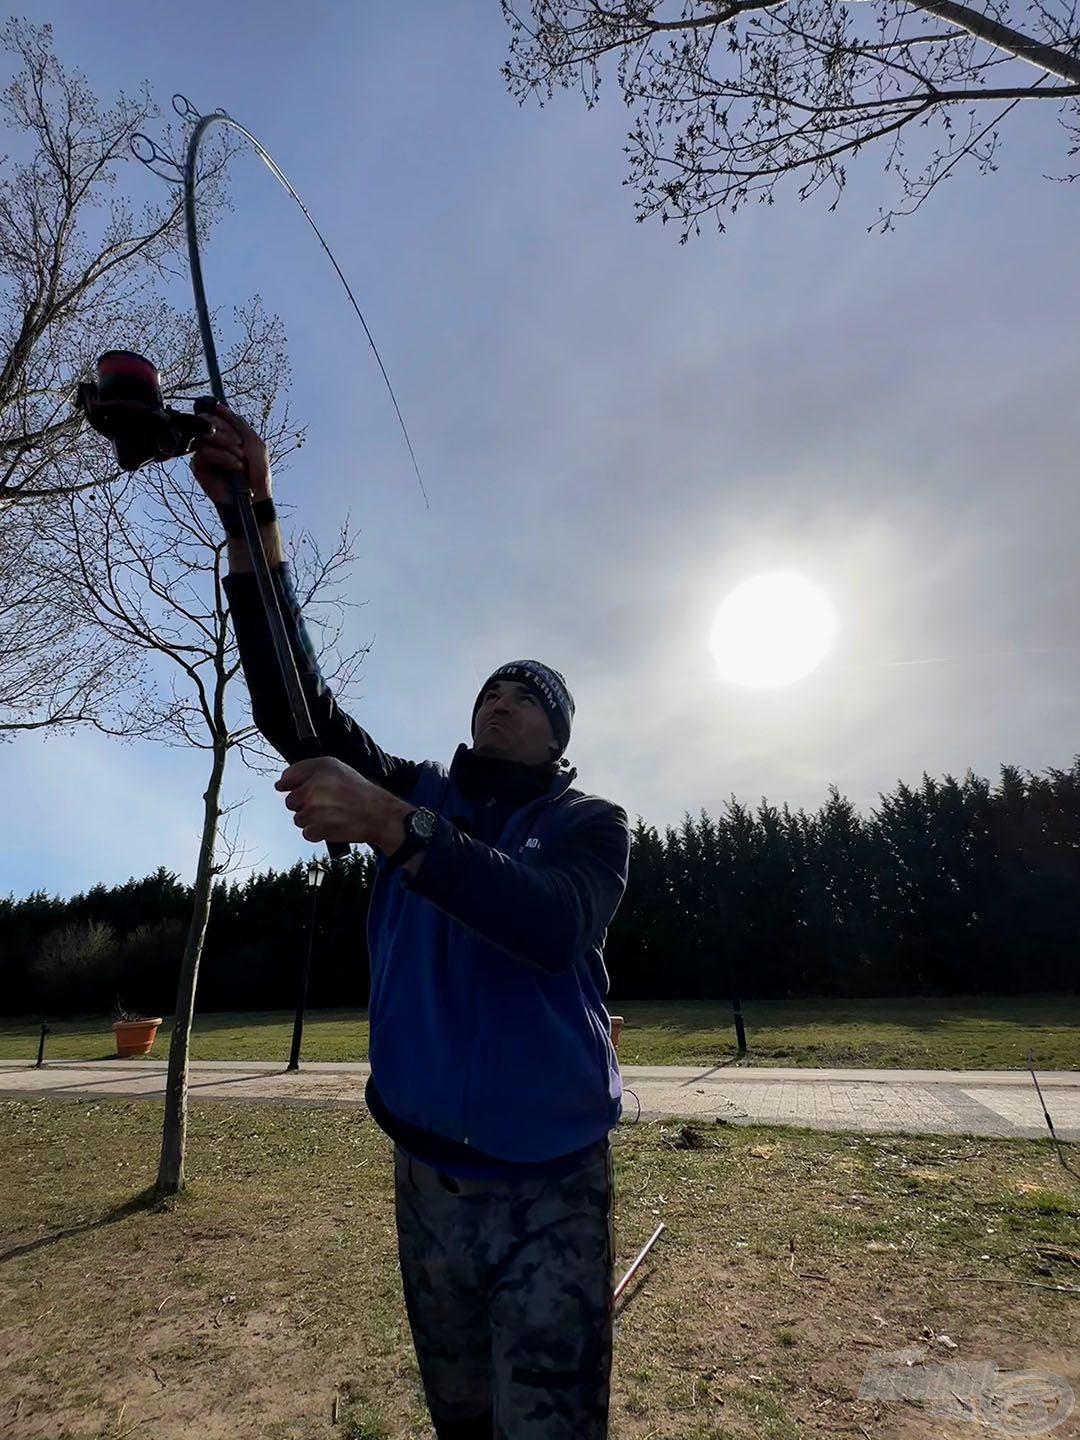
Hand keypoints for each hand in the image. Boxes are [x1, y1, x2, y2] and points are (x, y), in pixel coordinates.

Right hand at [190, 404, 271, 506]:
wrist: (253, 494)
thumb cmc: (256, 471)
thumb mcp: (252, 441)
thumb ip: (237, 422)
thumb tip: (218, 406)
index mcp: (224, 434)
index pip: (213, 416)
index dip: (223, 419)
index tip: (236, 430)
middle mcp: (212, 442)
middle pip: (206, 422)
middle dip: (226, 431)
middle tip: (240, 445)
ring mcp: (204, 453)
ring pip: (204, 436)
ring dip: (226, 445)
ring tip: (240, 457)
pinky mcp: (199, 467)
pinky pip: (203, 453)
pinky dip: (223, 457)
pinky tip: (235, 466)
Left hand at [275, 756, 411, 849]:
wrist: (379, 815)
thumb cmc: (361, 793)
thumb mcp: (339, 769)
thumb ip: (309, 771)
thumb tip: (282, 785)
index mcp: (320, 768)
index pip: (289, 775)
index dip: (289, 784)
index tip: (292, 788)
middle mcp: (314, 786)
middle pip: (290, 801)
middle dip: (303, 804)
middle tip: (323, 804)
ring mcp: (313, 809)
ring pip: (298, 818)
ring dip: (311, 819)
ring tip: (331, 815)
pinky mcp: (316, 828)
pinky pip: (306, 832)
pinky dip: (317, 832)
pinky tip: (331, 825)